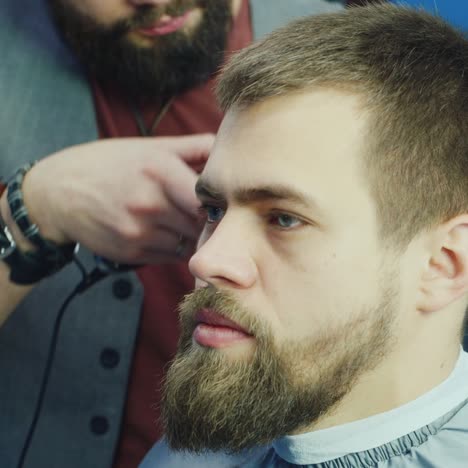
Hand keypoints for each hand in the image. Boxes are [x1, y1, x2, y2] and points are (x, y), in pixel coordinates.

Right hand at [19, 134, 213, 263]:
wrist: (58, 193)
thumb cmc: (109, 164)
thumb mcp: (150, 147)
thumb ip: (194, 147)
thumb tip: (228, 146)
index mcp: (158, 170)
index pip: (207, 199)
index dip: (222, 204)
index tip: (225, 203)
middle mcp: (149, 203)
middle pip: (201, 225)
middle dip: (212, 223)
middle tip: (216, 217)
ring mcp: (139, 232)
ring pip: (190, 244)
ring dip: (195, 237)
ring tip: (188, 223)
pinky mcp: (132, 253)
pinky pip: (172, 256)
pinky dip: (177, 247)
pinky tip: (168, 233)